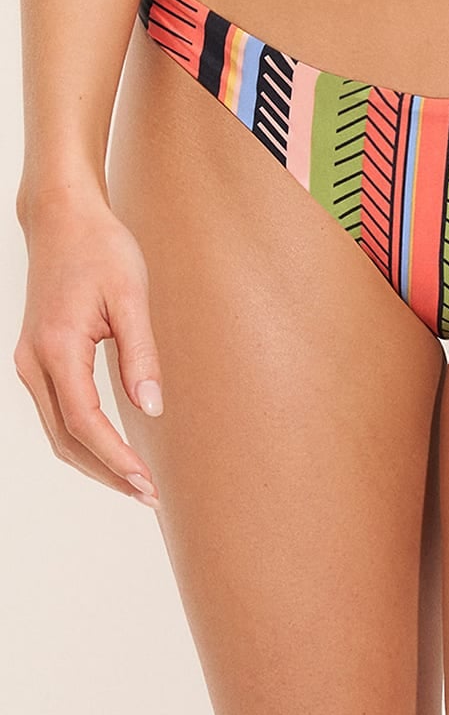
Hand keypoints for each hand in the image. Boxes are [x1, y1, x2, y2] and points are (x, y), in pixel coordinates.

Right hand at [14, 180, 162, 507]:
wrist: (62, 220)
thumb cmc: (101, 250)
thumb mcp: (132, 296)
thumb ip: (141, 354)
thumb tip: (151, 409)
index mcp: (57, 348)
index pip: (85, 422)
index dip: (116, 458)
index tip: (147, 482)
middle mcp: (34, 362)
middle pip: (66, 439)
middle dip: (107, 472)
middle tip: (150, 494)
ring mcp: (31, 363)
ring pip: (58, 432)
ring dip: (95, 462)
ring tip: (137, 483)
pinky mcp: (38, 361)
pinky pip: (58, 414)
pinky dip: (84, 441)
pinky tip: (115, 452)